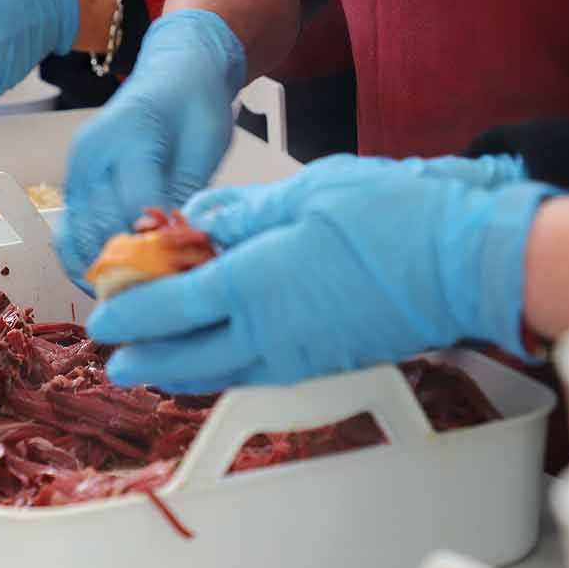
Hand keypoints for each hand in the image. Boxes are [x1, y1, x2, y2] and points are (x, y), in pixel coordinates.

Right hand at [56, 9, 246, 283]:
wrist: (174, 71)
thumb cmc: (197, 104)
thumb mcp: (206, 144)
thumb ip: (187, 192)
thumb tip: (180, 245)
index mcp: (129, 138)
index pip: (136, 209)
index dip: (159, 248)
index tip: (183, 274)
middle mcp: (91, 155)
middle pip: (100, 230)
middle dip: (132, 267)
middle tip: (164, 295)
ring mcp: (76, 170)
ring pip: (75, 238)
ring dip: (103, 271)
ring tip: (138, 294)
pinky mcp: (74, 183)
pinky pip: (69, 232)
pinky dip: (87, 260)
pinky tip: (115, 277)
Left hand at [87, 154, 566, 393]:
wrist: (467, 263)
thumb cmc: (393, 216)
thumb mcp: (306, 192)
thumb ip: (243, 212)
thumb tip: (197, 219)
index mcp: (253, 285)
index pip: (170, 308)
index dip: (129, 314)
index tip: (101, 315)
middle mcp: (269, 333)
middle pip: (187, 359)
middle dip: (144, 358)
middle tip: (114, 355)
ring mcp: (301, 356)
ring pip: (222, 375)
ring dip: (180, 371)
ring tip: (154, 366)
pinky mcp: (327, 362)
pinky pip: (258, 374)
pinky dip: (225, 371)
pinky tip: (221, 360)